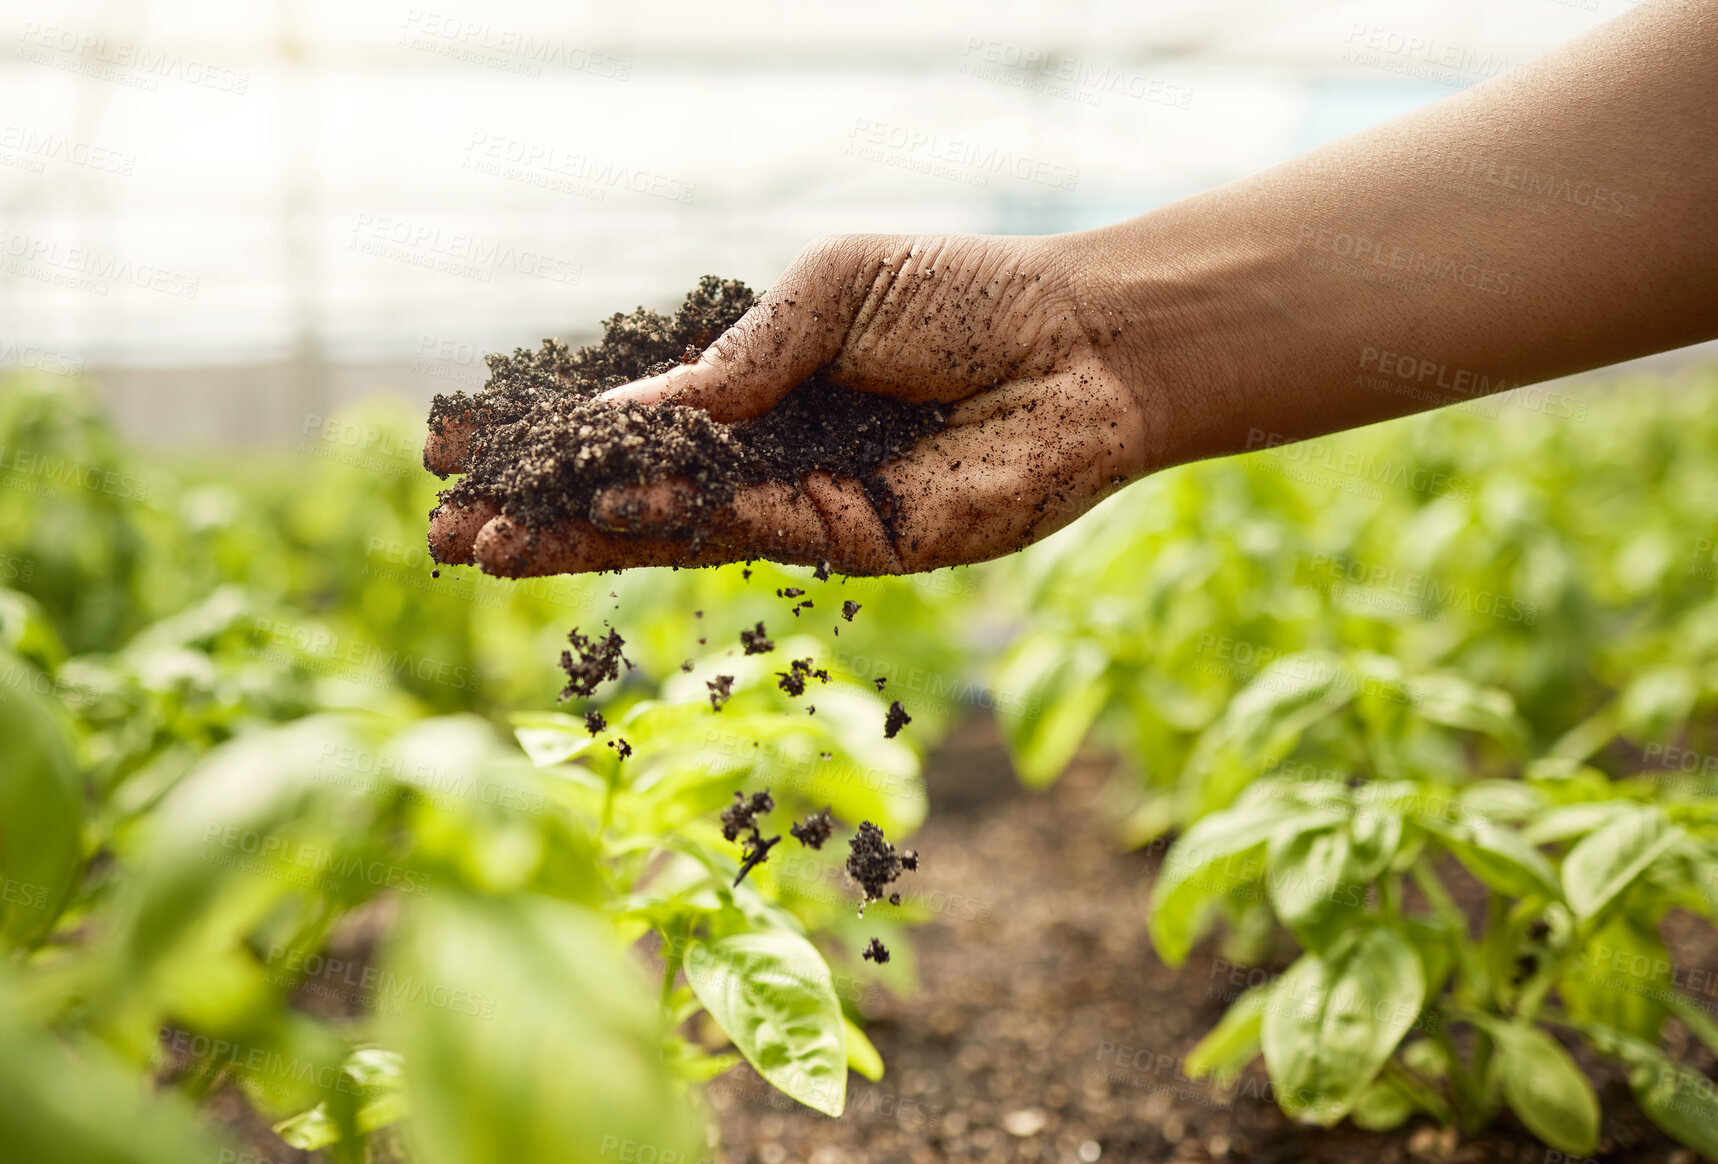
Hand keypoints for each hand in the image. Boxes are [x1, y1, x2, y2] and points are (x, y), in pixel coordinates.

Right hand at [424, 232, 1158, 575]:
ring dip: (580, 537)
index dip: (552, 439)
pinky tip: (599, 516)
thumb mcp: (827, 293)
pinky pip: (750, 530)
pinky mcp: (857, 544)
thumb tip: (633, 416)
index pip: (633, 424)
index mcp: (758, 389)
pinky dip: (674, 522)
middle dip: (542, 508)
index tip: (455, 445)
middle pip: (636, 490)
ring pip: (675, 527)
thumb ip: (736, 361)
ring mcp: (807, 504)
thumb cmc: (966, 298)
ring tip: (488, 542)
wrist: (1082, 346)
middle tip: (447, 527)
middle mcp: (771, 454)